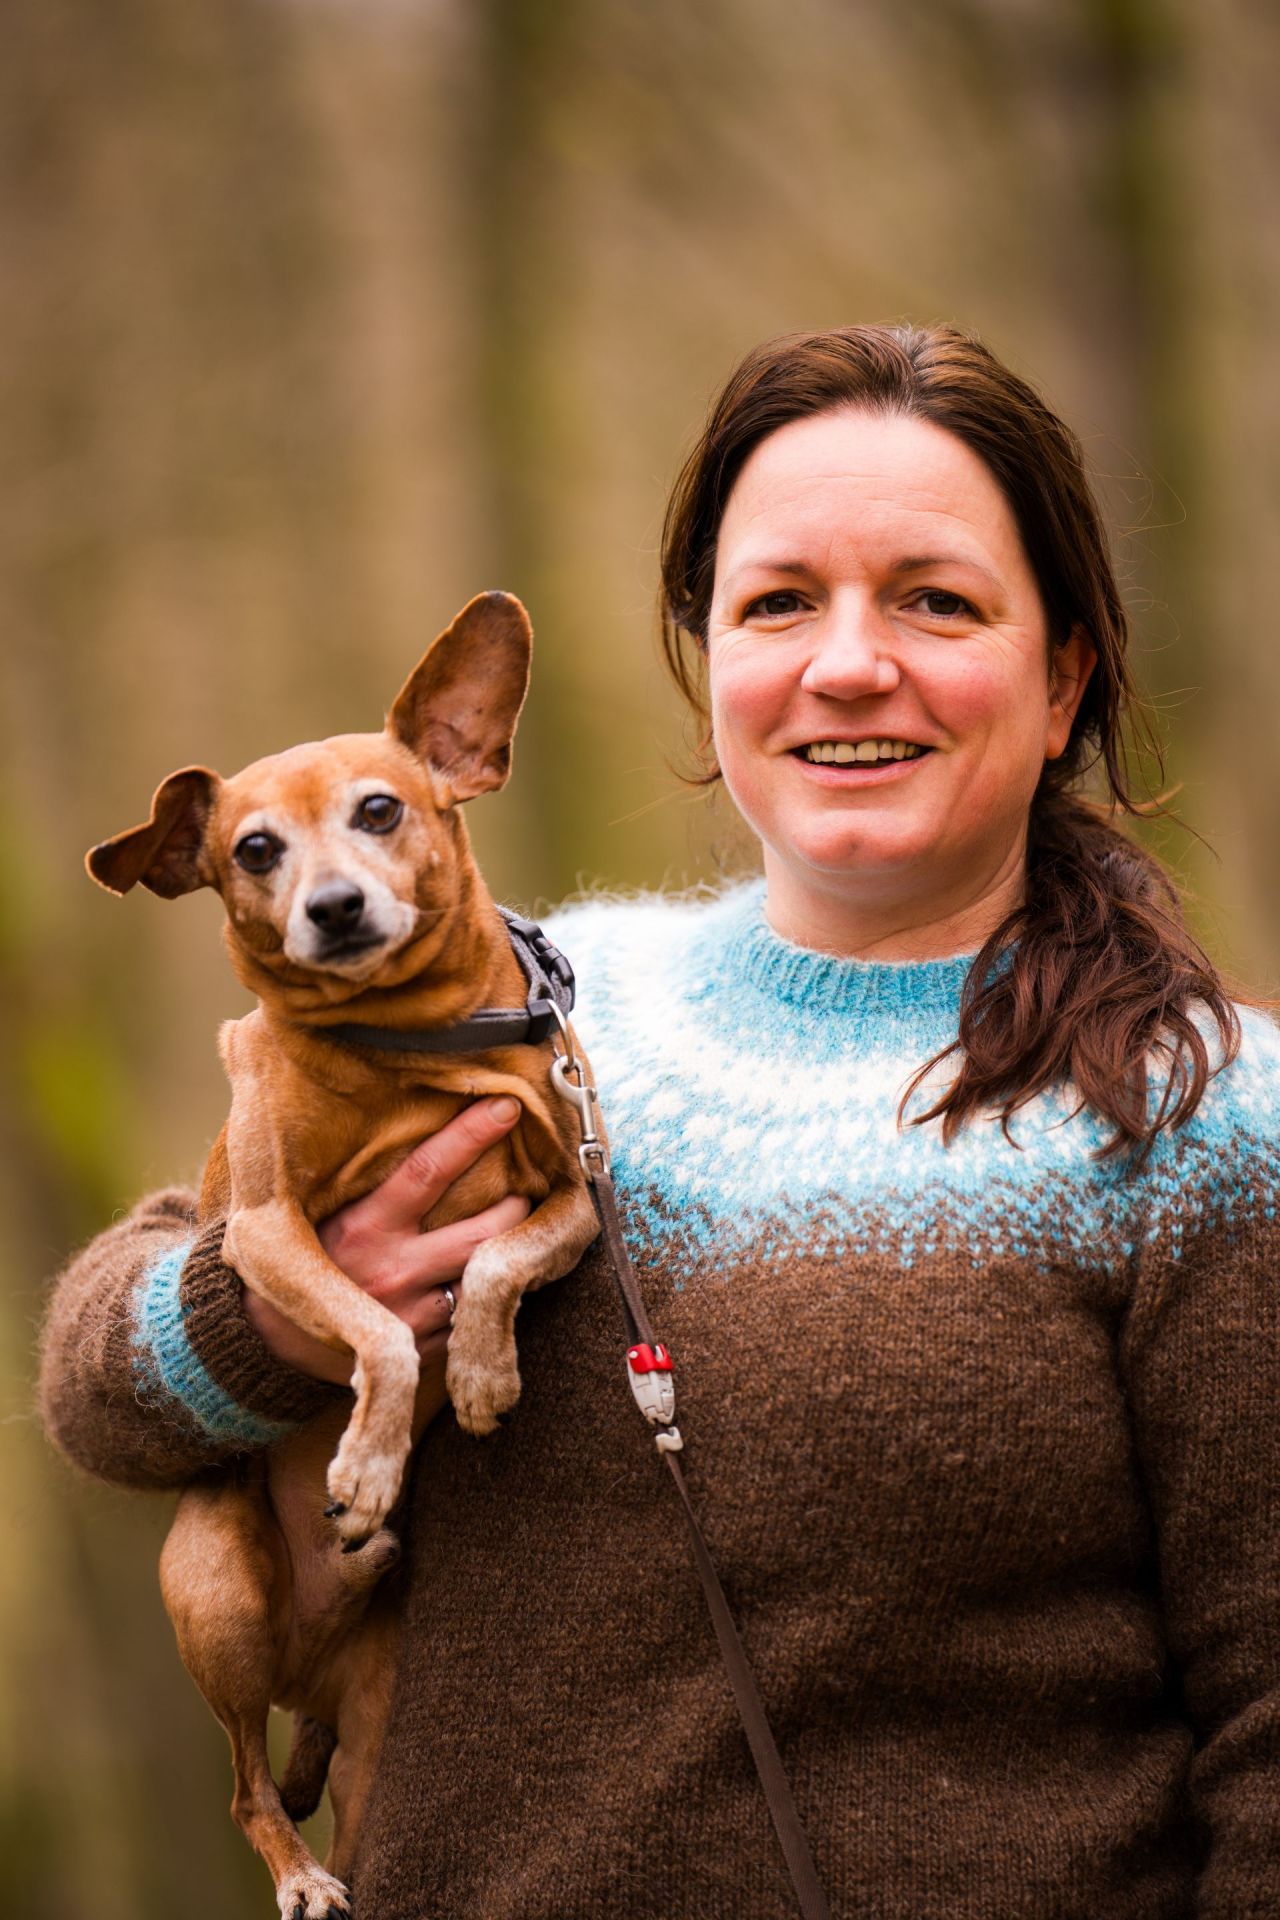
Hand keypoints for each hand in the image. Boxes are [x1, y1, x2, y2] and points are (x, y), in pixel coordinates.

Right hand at [241, 1097, 529, 1384]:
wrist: (275, 1340)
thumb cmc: (308, 1257)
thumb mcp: (328, 1211)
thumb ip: (368, 1178)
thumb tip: (414, 1115)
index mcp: (364, 1227)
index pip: (428, 1170)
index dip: (472, 1135)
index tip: (508, 1107)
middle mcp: (392, 1271)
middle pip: (480, 1232)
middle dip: (515, 1207)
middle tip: (527, 1190)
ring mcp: (412, 1316)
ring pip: (485, 1278)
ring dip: (509, 1254)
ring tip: (520, 1234)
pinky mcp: (425, 1350)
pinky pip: (474, 1318)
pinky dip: (488, 1296)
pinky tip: (493, 1280)